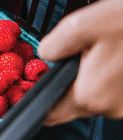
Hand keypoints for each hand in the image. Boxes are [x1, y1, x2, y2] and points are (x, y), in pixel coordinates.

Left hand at [37, 0, 122, 125]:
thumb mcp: (79, 26)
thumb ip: (52, 46)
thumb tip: (44, 54)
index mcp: (90, 95)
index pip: (50, 113)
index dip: (35, 101)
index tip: (28, 91)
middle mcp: (111, 107)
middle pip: (71, 104)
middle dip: (63, 83)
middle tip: (68, 57)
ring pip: (93, 96)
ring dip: (87, 77)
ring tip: (96, 50)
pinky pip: (112, 90)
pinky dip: (106, 76)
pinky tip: (111, 55)